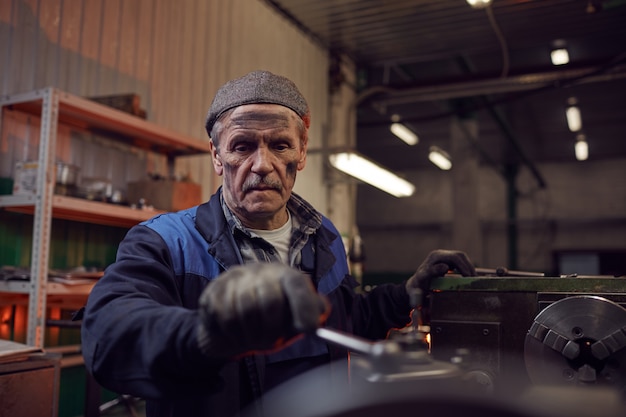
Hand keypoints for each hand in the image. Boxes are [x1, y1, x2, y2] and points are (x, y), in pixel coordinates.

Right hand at [197, 263, 328, 358]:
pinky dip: (231, 333)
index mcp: (285, 276)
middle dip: (270, 329)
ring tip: (251, 337)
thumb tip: (317, 321)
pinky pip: (222, 315)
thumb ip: (310, 318)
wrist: (231, 333)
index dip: (304, 305)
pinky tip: (234, 332)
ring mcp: (236, 276)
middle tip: (268, 342)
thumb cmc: (270, 325)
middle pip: (270, 301)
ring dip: (249, 334)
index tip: (310, 328)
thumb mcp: (293, 324)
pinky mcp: (215, 288)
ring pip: (244, 310)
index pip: (296, 283)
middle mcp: (261, 270)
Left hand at [406, 249, 474, 291]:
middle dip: (468, 267)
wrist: (415, 285)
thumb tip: (446, 267)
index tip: (468, 278)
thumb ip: (430, 272)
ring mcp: (443, 256)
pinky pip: (461, 261)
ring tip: (474, 280)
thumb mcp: (421, 279)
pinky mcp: (447, 260)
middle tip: (474, 280)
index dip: (463, 267)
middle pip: (459, 256)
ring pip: (462, 257)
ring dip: (469, 267)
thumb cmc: (418, 284)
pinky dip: (466, 268)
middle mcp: (439, 254)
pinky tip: (469, 278)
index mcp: (434, 257)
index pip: (453, 258)